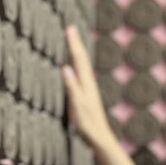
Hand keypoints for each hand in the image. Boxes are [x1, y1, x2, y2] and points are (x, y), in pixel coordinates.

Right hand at [61, 25, 117, 153]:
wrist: (100, 137)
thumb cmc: (88, 124)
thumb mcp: (77, 106)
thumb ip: (72, 87)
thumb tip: (65, 67)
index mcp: (86, 83)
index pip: (78, 59)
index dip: (73, 43)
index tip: (69, 28)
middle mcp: (89, 83)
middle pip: (82, 59)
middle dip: (76, 43)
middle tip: (70, 28)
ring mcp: (89, 88)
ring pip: (83, 65)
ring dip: (77, 52)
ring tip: (73, 42)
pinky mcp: (87, 94)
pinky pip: (81, 74)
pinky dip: (77, 65)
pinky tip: (75, 66)